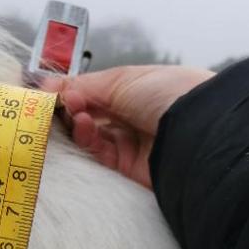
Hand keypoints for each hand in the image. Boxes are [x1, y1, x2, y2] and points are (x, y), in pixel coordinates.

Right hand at [41, 64, 214, 188]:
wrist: (200, 129)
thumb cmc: (168, 92)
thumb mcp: (121, 79)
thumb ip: (82, 85)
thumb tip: (49, 88)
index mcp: (132, 89)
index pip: (91, 92)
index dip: (69, 92)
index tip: (47, 92)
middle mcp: (130, 115)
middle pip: (87, 115)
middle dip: (68, 109)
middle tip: (52, 105)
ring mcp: (129, 142)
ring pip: (89, 136)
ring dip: (76, 124)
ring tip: (75, 113)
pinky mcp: (127, 168)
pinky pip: (98, 155)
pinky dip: (86, 140)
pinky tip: (83, 125)